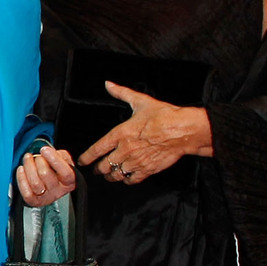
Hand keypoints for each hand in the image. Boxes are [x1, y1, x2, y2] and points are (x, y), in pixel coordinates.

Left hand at [16, 145, 76, 206]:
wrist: (51, 182)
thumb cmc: (57, 170)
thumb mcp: (63, 159)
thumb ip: (59, 155)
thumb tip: (47, 152)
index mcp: (69, 181)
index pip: (65, 172)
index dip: (54, 159)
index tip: (44, 150)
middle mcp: (59, 191)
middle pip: (45, 175)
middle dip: (38, 161)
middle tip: (36, 156)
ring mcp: (46, 197)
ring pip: (35, 183)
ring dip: (28, 167)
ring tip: (27, 159)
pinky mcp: (35, 201)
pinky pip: (26, 193)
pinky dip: (21, 179)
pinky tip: (21, 170)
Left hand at [79, 83, 212, 183]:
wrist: (184, 130)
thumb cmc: (164, 116)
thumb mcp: (140, 101)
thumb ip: (122, 93)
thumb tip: (109, 85)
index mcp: (120, 134)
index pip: (96, 149)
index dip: (86, 158)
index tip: (82, 161)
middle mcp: (126, 150)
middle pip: (104, 166)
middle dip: (98, 169)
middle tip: (97, 169)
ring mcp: (136, 161)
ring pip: (116, 175)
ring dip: (111, 176)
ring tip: (109, 175)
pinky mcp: (148, 169)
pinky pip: (131, 180)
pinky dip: (126, 180)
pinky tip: (126, 177)